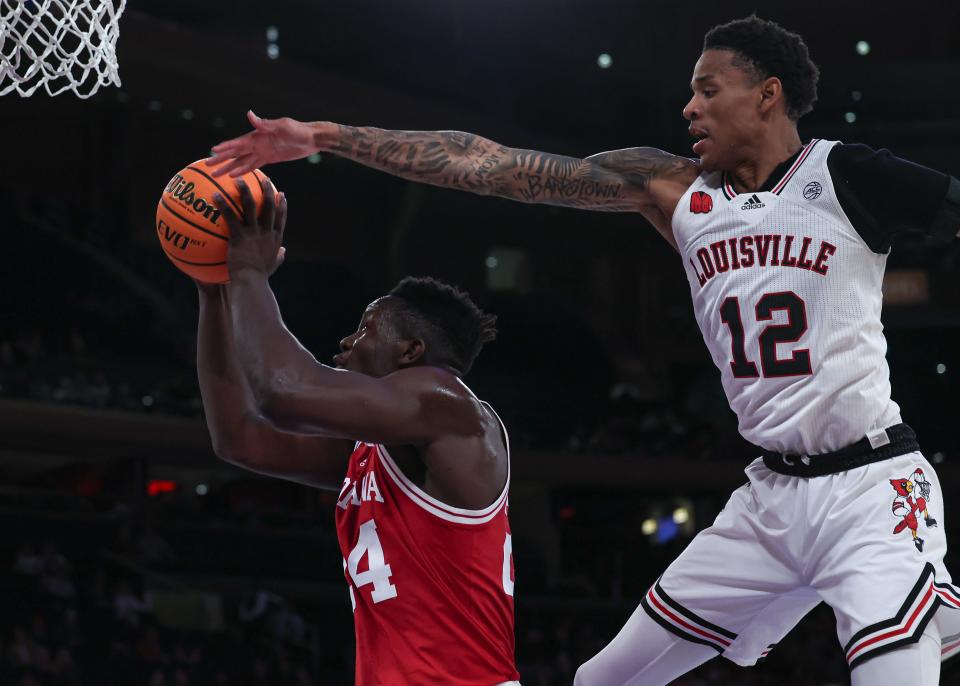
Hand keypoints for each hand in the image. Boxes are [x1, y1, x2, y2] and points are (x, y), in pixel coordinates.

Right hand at [207, 111, 321, 177]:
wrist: (311, 139)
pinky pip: (253, 166)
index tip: (212, 151)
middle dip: (221, 160)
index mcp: (257, 136)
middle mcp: (257, 144)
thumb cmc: (297, 130)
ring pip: (241, 162)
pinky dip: (243, 171)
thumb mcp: (281, 126)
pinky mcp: (270, 158)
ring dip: (229, 168)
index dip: (225, 147)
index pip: (237, 143)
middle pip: (235, 154)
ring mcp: (262, 152)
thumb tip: (249, 114)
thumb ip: (264, 123)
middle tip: (207, 165)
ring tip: (217, 174)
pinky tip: (235, 176)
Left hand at [213, 176, 287, 279]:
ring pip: (251, 206)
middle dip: (267, 190)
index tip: (281, 194)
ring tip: (238, 179)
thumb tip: (284, 252)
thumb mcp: (273, 266)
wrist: (252, 282)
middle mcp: (267, 232)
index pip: (281, 217)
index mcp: (275, 238)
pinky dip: (222, 204)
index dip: (282, 204)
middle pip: (269, 205)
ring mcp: (254, 232)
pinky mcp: (239, 235)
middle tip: (264, 179)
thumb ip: (278, 257)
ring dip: (245, 190)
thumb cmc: (260, 277)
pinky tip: (214, 196)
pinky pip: (230, 216)